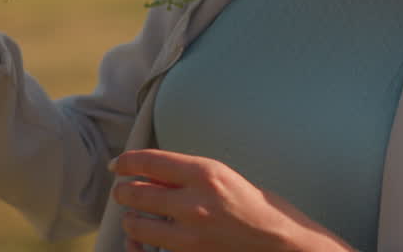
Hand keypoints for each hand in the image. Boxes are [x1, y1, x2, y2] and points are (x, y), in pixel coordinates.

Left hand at [110, 149, 353, 251]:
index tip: (117, 165)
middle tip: (122, 191)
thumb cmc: (261, 208)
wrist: (285, 244)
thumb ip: (189, 176)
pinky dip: (141, 246)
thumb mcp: (225, 178)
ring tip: (135, 217)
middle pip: (136, 192)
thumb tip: (153, 173)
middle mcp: (194, 202)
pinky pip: (151, 251)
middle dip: (123, 191)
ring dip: (131, 219)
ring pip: (137, 225)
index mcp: (205, 173)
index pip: (148, 161)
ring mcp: (190, 234)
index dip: (125, 161)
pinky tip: (141, 243)